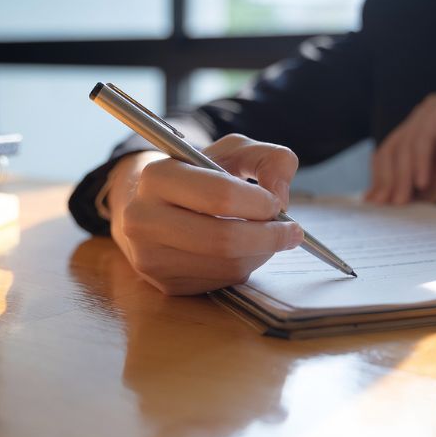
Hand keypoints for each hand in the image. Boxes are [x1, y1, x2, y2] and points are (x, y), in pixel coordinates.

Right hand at [106, 134, 303, 295]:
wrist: (154, 207)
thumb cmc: (200, 177)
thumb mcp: (233, 152)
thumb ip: (268, 159)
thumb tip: (280, 194)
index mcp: (157, 176)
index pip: (221, 195)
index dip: (260, 202)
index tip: (277, 203)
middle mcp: (143, 219)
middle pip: (223, 239)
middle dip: (269, 236)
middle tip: (291, 231)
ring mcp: (151, 257)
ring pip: (227, 265)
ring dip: (260, 253)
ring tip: (265, 237)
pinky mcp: (165, 284)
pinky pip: (221, 282)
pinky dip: (242, 267)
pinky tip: (240, 251)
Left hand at [365, 93, 435, 204]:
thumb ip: (412, 189)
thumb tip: (382, 201)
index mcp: (419, 129)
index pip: (389, 152)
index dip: (380, 178)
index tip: (377, 202)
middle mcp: (423, 115)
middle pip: (392, 148)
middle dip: (387, 179)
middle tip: (387, 204)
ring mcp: (434, 108)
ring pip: (405, 144)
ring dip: (401, 175)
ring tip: (402, 200)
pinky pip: (423, 138)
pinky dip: (418, 162)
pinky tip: (421, 182)